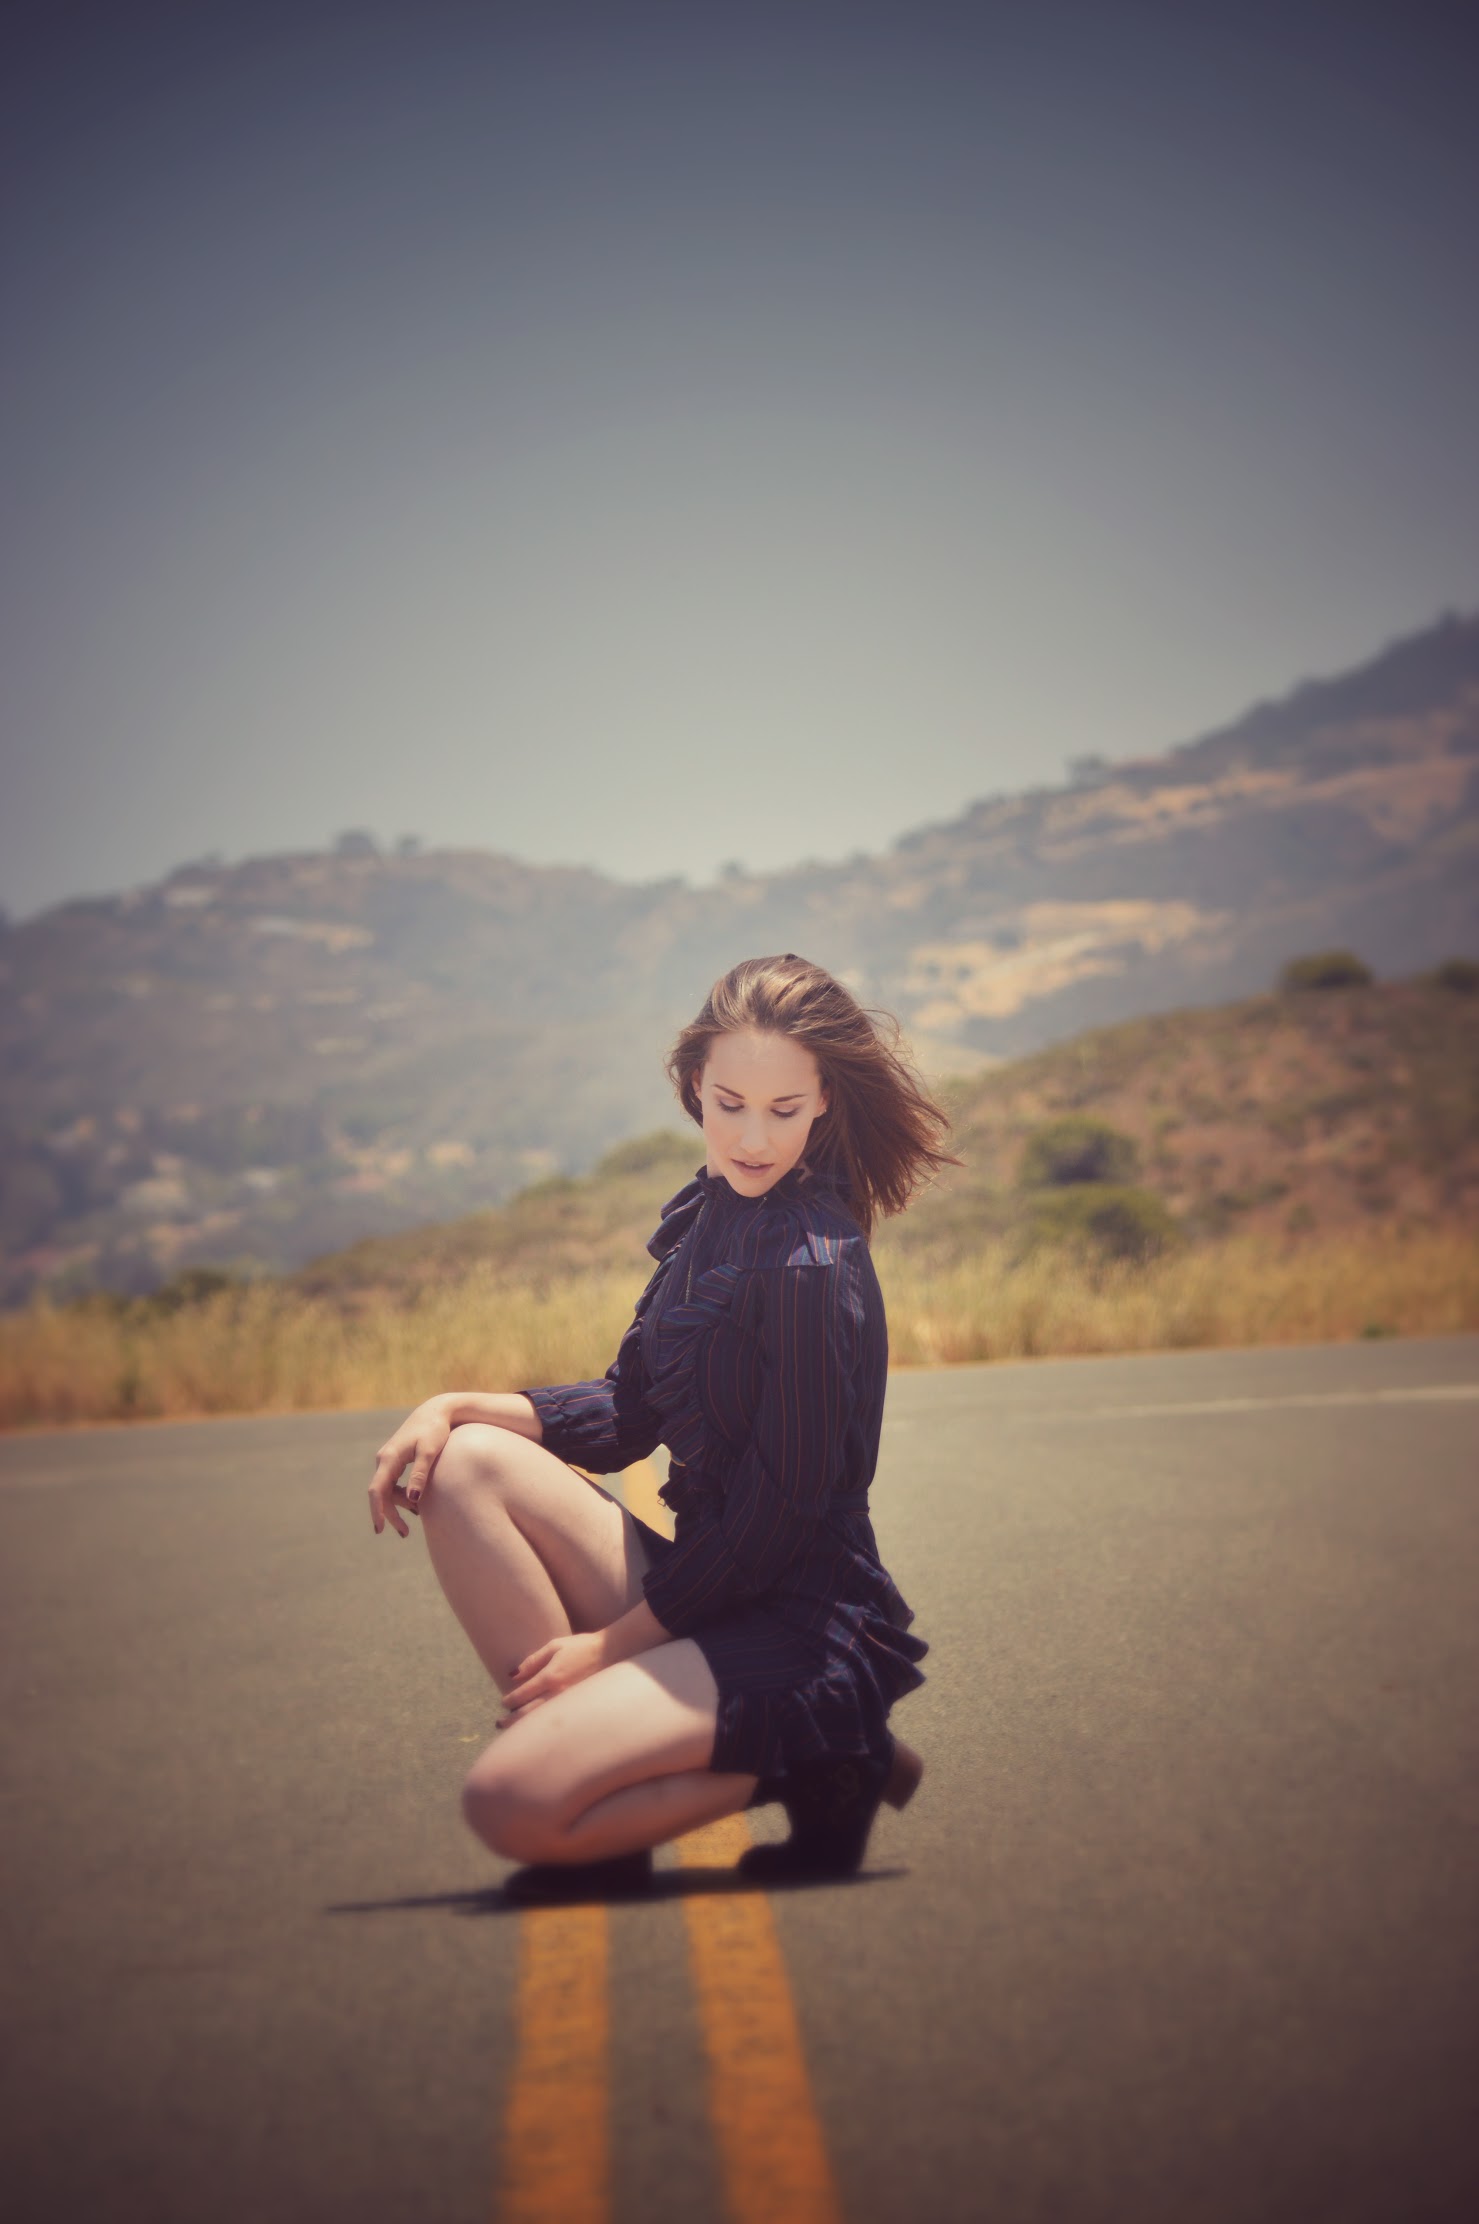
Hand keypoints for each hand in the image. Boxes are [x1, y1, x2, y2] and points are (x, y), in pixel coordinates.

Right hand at [368, 1395, 455, 1535]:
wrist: (437, 1411)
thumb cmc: (435, 1430)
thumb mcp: (430, 1451)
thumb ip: (420, 1474)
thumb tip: (413, 1499)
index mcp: (389, 1458)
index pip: (377, 1490)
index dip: (377, 1511)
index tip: (380, 1529)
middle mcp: (384, 1459)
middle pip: (382, 1494)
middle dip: (391, 1514)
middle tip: (405, 1533)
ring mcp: (388, 1459)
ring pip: (388, 1490)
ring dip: (400, 1505)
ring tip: (419, 1516)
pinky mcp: (396, 1460)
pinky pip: (394, 1483)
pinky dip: (403, 1495)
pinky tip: (417, 1503)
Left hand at [498, 1632, 607, 1724]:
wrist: (612, 1653)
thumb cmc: (582, 1647)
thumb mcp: (555, 1646)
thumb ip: (533, 1661)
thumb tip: (513, 1675)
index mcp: (551, 1677)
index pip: (523, 1694)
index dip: (510, 1700)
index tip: (503, 1702)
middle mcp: (558, 1693)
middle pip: (529, 1713)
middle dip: (511, 1720)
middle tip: (499, 1723)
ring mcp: (569, 1703)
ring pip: (541, 1720)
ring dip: (524, 1726)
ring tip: (512, 1730)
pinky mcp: (579, 1709)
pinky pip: (556, 1720)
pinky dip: (542, 1726)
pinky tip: (537, 1728)